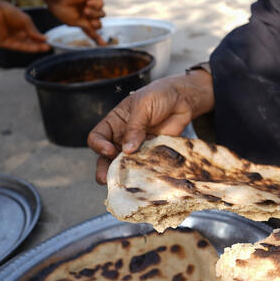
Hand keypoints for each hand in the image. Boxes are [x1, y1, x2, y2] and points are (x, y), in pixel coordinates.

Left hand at [0, 0, 48, 51]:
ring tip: (45, 48)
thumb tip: (45, 38)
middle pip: (28, 42)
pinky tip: (36, 48)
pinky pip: (17, 46)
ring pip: (24, 45)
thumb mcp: (25, 21)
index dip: (39, 39)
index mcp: (18, 26)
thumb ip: (34, 31)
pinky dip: (27, 48)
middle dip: (38, 45)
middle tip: (48, 47)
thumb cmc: (8, 12)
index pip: (30, 35)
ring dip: (34, 48)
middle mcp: (13, 33)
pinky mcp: (3, 43)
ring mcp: (8, 39)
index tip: (48, 41)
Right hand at [46, 0, 105, 43]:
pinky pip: (101, 3)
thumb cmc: (63, 10)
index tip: (104, 45)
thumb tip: (96, 36)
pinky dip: (96, 4)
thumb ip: (86, 28)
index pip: (92, 31)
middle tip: (89, 21)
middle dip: (95, 24)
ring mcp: (91, 5)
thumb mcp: (74, 22)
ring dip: (94, 14)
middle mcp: (87, 14)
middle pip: (99, 23)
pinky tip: (87, 2)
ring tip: (85, 10)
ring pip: (101, 14)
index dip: (97, 38)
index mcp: (81, 21)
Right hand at [87, 70, 213, 183]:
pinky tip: (145, 178)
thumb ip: (135, 127)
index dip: (99, 145)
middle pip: (105, 157)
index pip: (97, 137)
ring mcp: (137, 148)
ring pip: (123, 166)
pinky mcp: (152, 155)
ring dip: (122, 175)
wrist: (182, 100)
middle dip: (104, 169)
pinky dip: (143, 173)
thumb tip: (127, 149)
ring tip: (123, 184)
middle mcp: (121, 138)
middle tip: (106, 179)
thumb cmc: (158, 96)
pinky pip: (144, 166)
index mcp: (113, 123)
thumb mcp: (143, 106)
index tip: (110, 150)